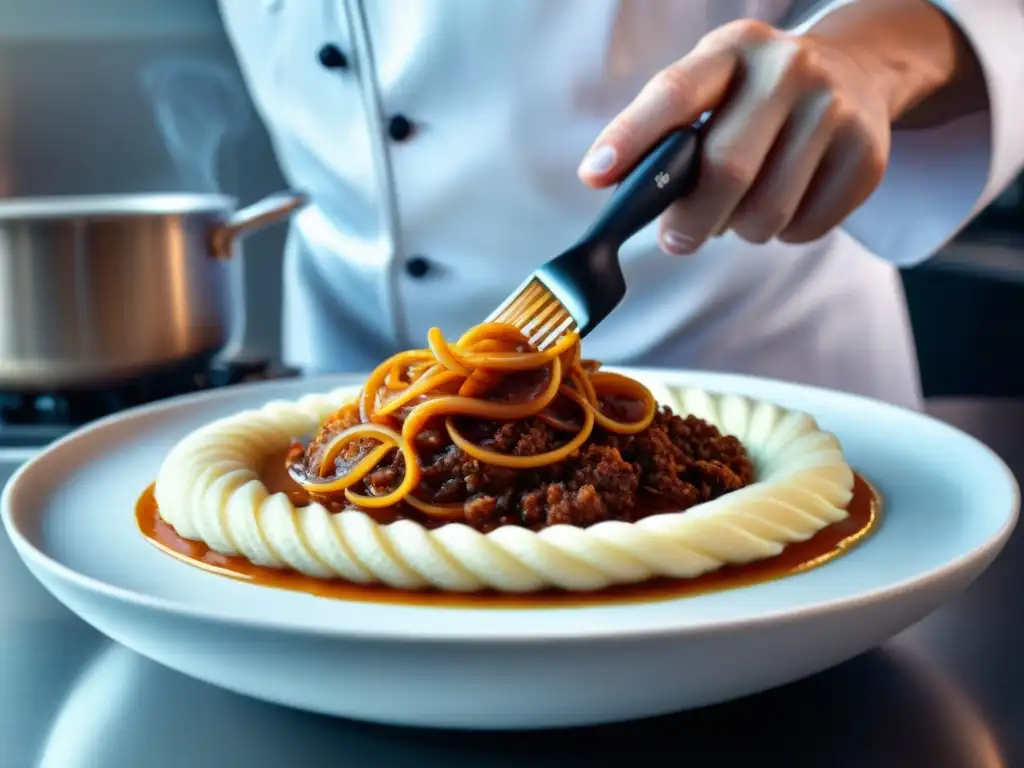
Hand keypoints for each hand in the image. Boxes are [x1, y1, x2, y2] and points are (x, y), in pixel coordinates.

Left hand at [577, 19, 896, 253]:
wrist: (855, 72)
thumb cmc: (754, 97)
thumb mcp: (712, 88)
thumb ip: (665, 132)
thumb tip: (606, 183)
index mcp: (733, 49)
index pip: (675, 94)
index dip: (631, 138)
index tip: (595, 176)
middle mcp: (789, 69)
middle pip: (726, 170)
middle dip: (690, 220)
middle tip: (676, 240)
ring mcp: (835, 110)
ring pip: (766, 213)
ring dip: (740, 229)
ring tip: (740, 209)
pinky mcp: (867, 155)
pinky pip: (804, 228)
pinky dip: (783, 233)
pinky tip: (786, 202)